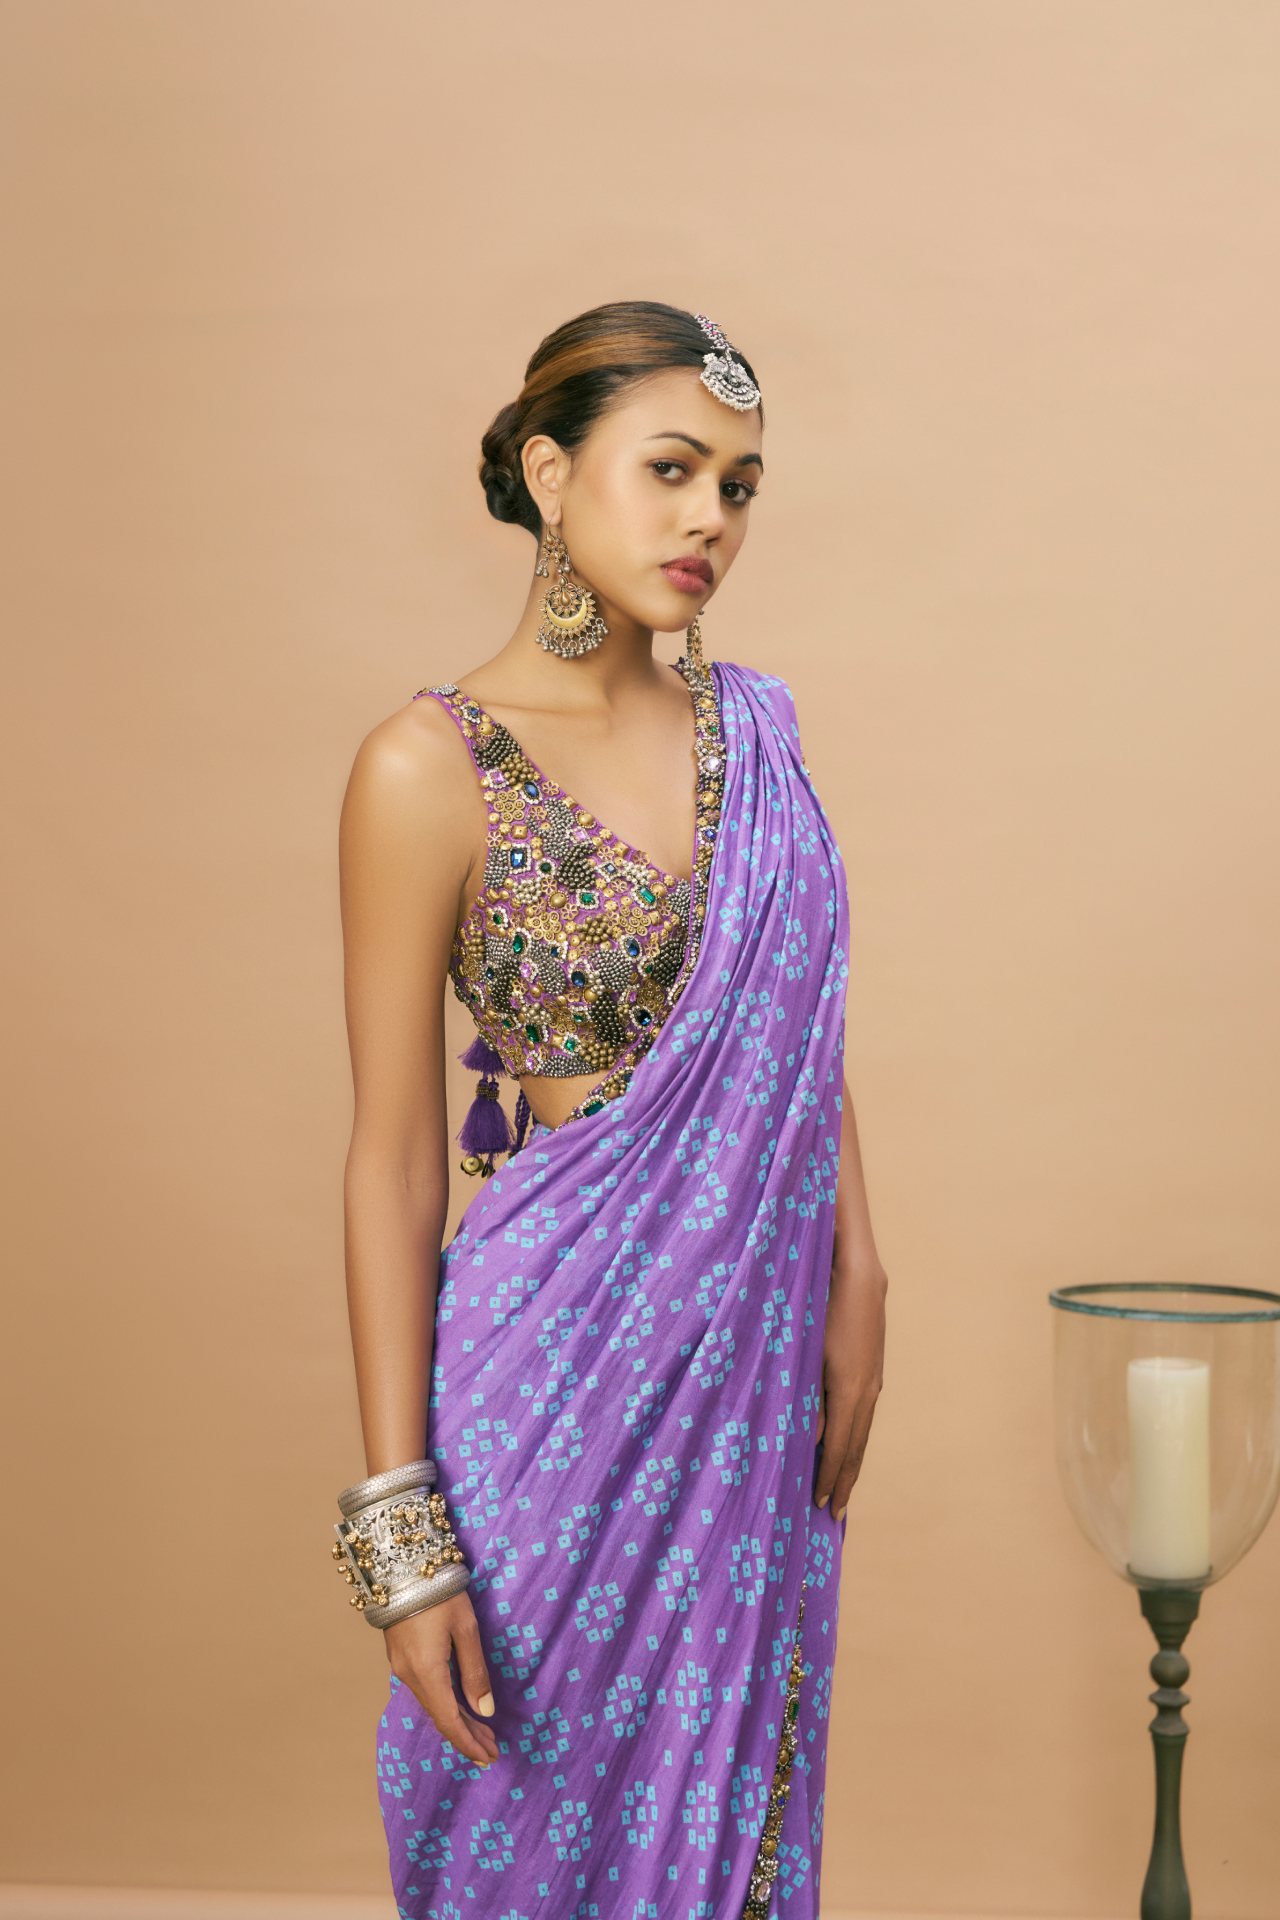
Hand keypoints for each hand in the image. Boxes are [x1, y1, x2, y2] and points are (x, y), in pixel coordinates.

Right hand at [383, 1592, 499, 1768]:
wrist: (401, 1565)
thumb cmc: (439, 1593)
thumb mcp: (466, 1629)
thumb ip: (475, 1672)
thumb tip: (484, 1712)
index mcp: (427, 1672)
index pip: (448, 1721)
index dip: (469, 1743)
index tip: (488, 1758)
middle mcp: (409, 1676)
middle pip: (440, 1716)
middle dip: (467, 1736)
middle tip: (492, 1750)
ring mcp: (402, 1667)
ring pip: (432, 1704)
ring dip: (457, 1721)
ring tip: (483, 1733)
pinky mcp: (401, 1657)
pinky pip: (426, 1691)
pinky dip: (445, 1704)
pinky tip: (459, 1707)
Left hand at [814, 1257, 886, 1521]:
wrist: (858, 1273)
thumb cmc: (822, 1307)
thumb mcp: (808, 1353)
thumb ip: (809, 1397)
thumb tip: (814, 1438)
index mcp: (849, 1390)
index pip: (840, 1446)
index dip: (829, 1477)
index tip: (819, 1505)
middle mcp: (867, 1391)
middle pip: (856, 1446)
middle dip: (844, 1481)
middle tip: (834, 1513)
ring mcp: (874, 1381)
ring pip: (863, 1432)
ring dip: (852, 1463)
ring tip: (842, 1488)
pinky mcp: (873, 1371)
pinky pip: (864, 1415)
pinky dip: (856, 1438)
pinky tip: (848, 1444)